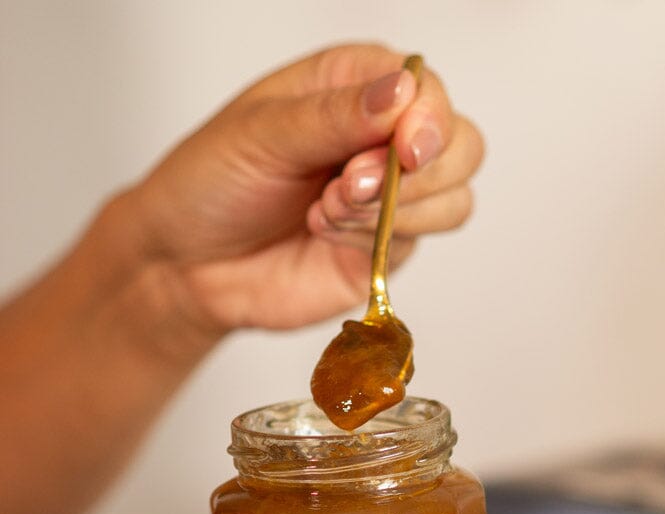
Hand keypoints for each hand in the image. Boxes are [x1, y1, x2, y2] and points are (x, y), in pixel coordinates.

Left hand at [121, 43, 483, 338]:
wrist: (188, 262)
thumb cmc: (213, 181)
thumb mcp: (263, 133)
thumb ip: (335, 116)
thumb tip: (403, 93)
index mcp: (356, 85)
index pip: (428, 90)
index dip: (429, 120)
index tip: (405, 150)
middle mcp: (384, 139)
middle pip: (462, 146)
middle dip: (418, 174)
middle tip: (349, 186)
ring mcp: (394, 198)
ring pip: (455, 199)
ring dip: (399, 210)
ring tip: (326, 209)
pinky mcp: (389, 249)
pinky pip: (420, 241)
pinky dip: (376, 237)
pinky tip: (325, 229)